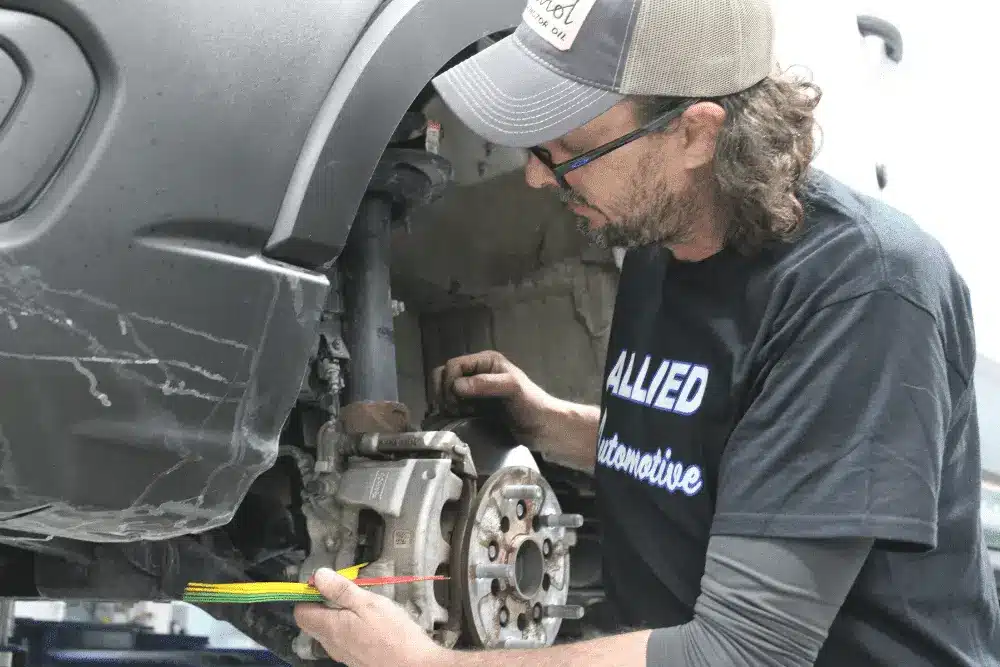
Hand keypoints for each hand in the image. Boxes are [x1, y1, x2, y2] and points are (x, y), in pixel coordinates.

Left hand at [294, 568, 445, 666]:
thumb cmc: (393, 634)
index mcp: (330, 628)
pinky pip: (343, 640)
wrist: (413, 665)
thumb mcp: (368, 603)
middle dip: (323, 603)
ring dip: (338, 615)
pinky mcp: (355, 659)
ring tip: (362, 605)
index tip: (324, 583)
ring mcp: (343, 654)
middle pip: (313, 622)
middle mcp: (331, 644)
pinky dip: (349, 627)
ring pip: (329, 631)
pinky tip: (370, 622)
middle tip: (346, 592)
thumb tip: (318, 576)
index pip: (301, 612)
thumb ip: (341, 590)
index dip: (308, 595)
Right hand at [430, 350, 556, 445]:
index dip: (450, 383)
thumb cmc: (532, 405)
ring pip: (445, 391)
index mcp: (486, 362)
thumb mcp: (512, 390)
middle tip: (454, 410)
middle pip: (444, 376)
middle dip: (444, 393)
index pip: (453, 365)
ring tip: (460, 415)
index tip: (457, 402)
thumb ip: (486, 384)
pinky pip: (452, 405)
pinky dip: (449, 412)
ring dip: (446, 404)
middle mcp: (478, 372)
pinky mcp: (474, 407)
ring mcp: (475, 390)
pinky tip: (459, 420)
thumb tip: (456, 386)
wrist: (544, 429)